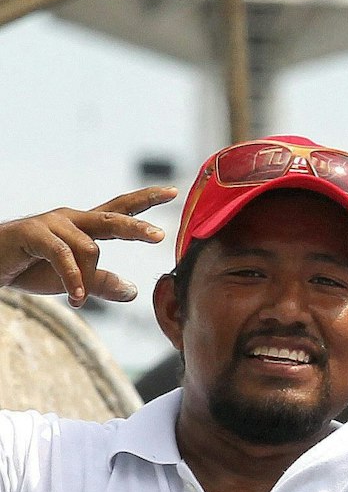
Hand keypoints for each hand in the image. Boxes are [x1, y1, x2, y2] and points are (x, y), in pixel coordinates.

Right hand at [0, 187, 176, 305]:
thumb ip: (102, 284)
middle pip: (112, 218)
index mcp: (83, 226)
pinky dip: (73, 279)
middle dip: (136, 227)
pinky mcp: (33, 232)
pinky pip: (65, 256)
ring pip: (90, 248)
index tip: (174, 193)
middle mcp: (71, 219)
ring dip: (87, 278)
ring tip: (77, 298)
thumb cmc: (30, 268)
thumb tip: (133, 292)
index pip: (119, 209)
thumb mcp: (74, 281)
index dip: (146, 200)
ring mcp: (51, 223)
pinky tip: (76, 298)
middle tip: (159, 236)